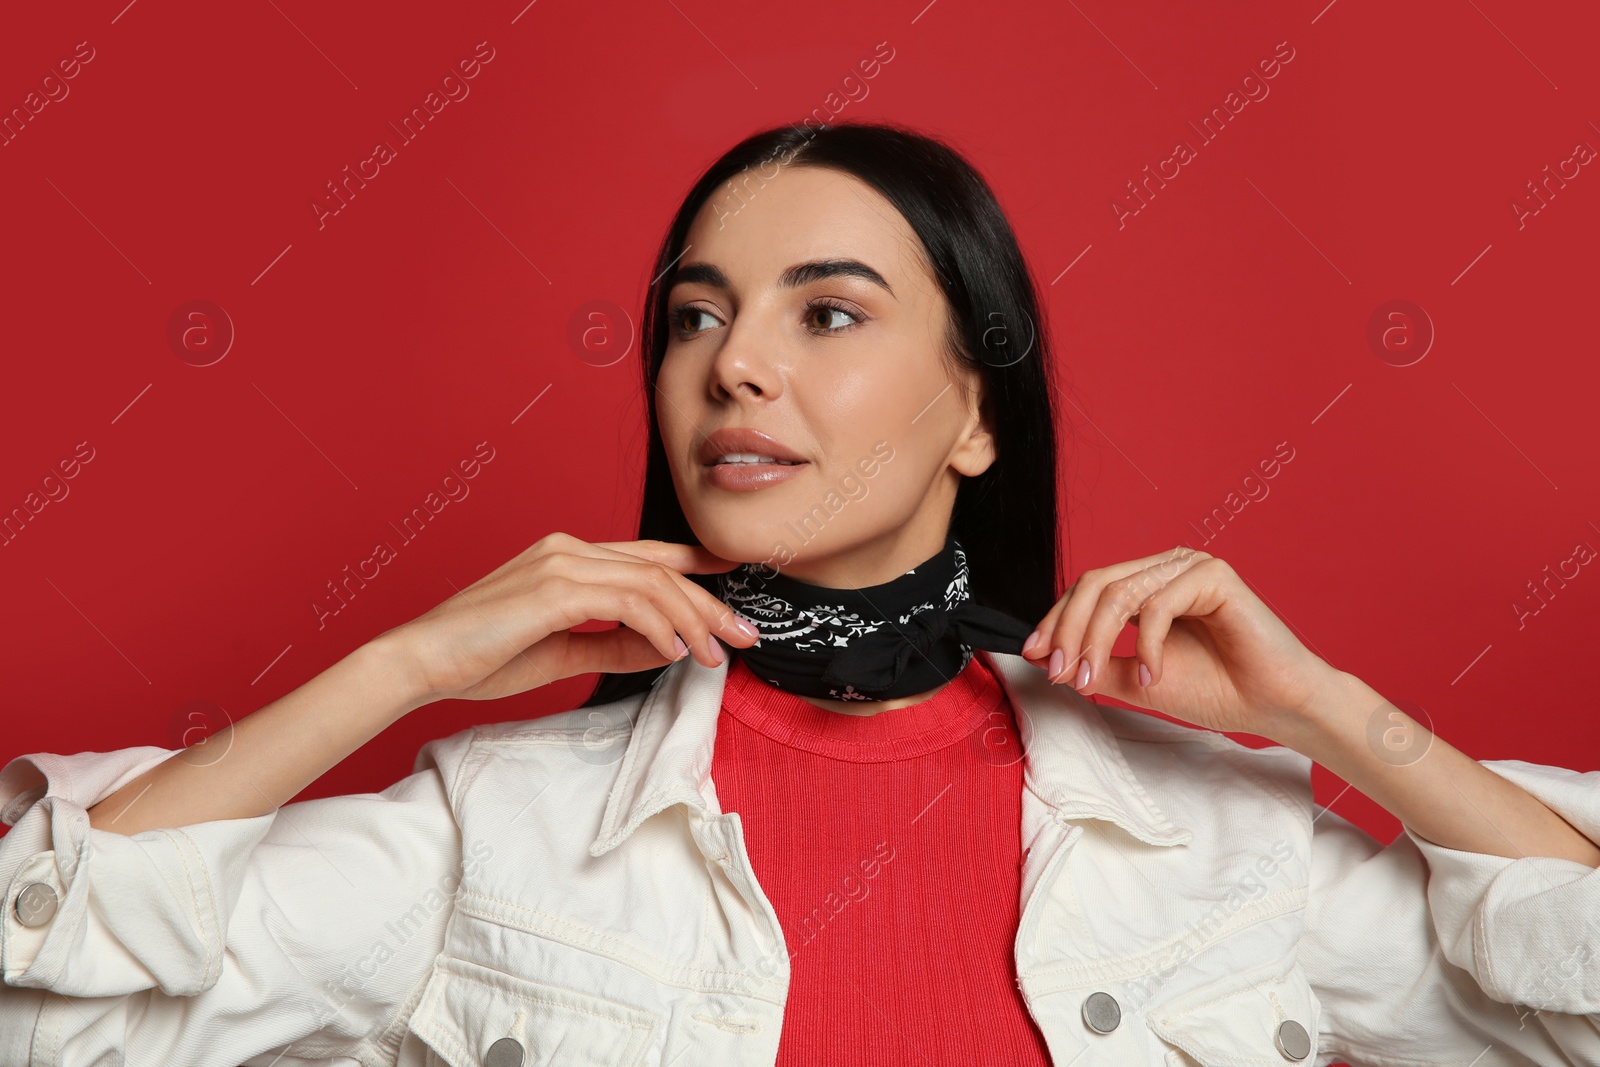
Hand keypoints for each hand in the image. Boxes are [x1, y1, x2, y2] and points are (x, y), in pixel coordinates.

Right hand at [376, 532, 760, 705]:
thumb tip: (667, 648)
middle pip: (660, 569)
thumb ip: (616, 644)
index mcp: (568, 557)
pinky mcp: (553, 588)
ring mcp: (561, 562)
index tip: (735, 577)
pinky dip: (659, 627)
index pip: (647, 554)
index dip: (697, 563)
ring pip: (651, 583)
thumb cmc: (481, 656)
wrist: (422, 661)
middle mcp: (569, 548)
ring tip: (714, 656)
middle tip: (745, 636)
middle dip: (710, 604)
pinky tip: (674, 652)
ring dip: (692, 622)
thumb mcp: (564, 651)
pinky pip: (627, 602)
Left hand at [1020, 546, 1336, 739]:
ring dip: (1097, 641)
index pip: (1085, 591)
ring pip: (1118, 594)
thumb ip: (1097, 667)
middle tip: (1059, 672)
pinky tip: (1154, 677)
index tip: (1034, 657)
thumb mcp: (1137, 681)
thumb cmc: (1216, 690)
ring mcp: (1188, 567)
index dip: (1055, 622)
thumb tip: (1046, 661)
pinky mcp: (1213, 575)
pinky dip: (1147, 646)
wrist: (1272, 706)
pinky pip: (1158, 605)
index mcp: (1146, 585)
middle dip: (1068, 631)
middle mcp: (1164, 568)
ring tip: (1092, 680)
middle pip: (1093, 585)